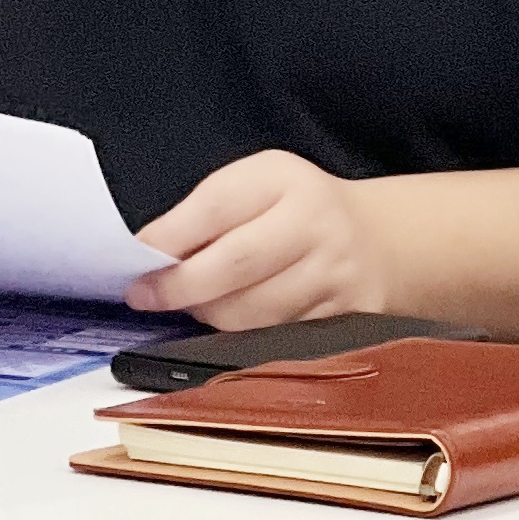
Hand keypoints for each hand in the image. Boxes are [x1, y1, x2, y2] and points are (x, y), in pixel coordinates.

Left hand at [127, 152, 382, 332]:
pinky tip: (234, 321)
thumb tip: (151, 255)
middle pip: (236, 265)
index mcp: (284, 180)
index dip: (170, 239)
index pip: (218, 207)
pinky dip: (245, 336)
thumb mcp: (257, 185)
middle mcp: (316, 224)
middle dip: (181, 287)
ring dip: (210, 315)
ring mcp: (336, 275)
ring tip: (195, 303)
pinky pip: (280, 339)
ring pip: (254, 313)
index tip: (136, 261)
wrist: (381, 241)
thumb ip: (206, 213)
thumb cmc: (298, 209)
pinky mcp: (348, 319)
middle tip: (146, 296)